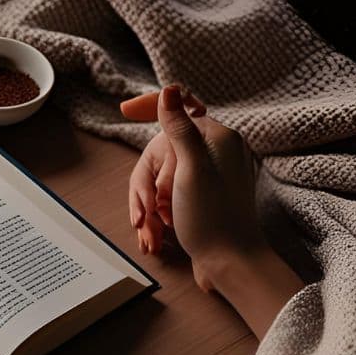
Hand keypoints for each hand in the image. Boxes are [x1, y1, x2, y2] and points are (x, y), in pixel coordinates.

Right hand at [120, 85, 263, 289]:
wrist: (230, 265)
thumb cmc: (213, 218)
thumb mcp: (190, 169)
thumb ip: (179, 127)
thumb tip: (169, 90)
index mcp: (218, 138)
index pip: (179, 109)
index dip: (150, 108)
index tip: (125, 111)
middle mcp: (215, 152)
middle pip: (161, 149)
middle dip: (147, 183)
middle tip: (148, 210)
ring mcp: (208, 175)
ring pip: (160, 174)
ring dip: (149, 203)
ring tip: (151, 230)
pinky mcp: (201, 196)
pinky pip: (168, 193)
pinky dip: (158, 212)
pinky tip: (155, 233)